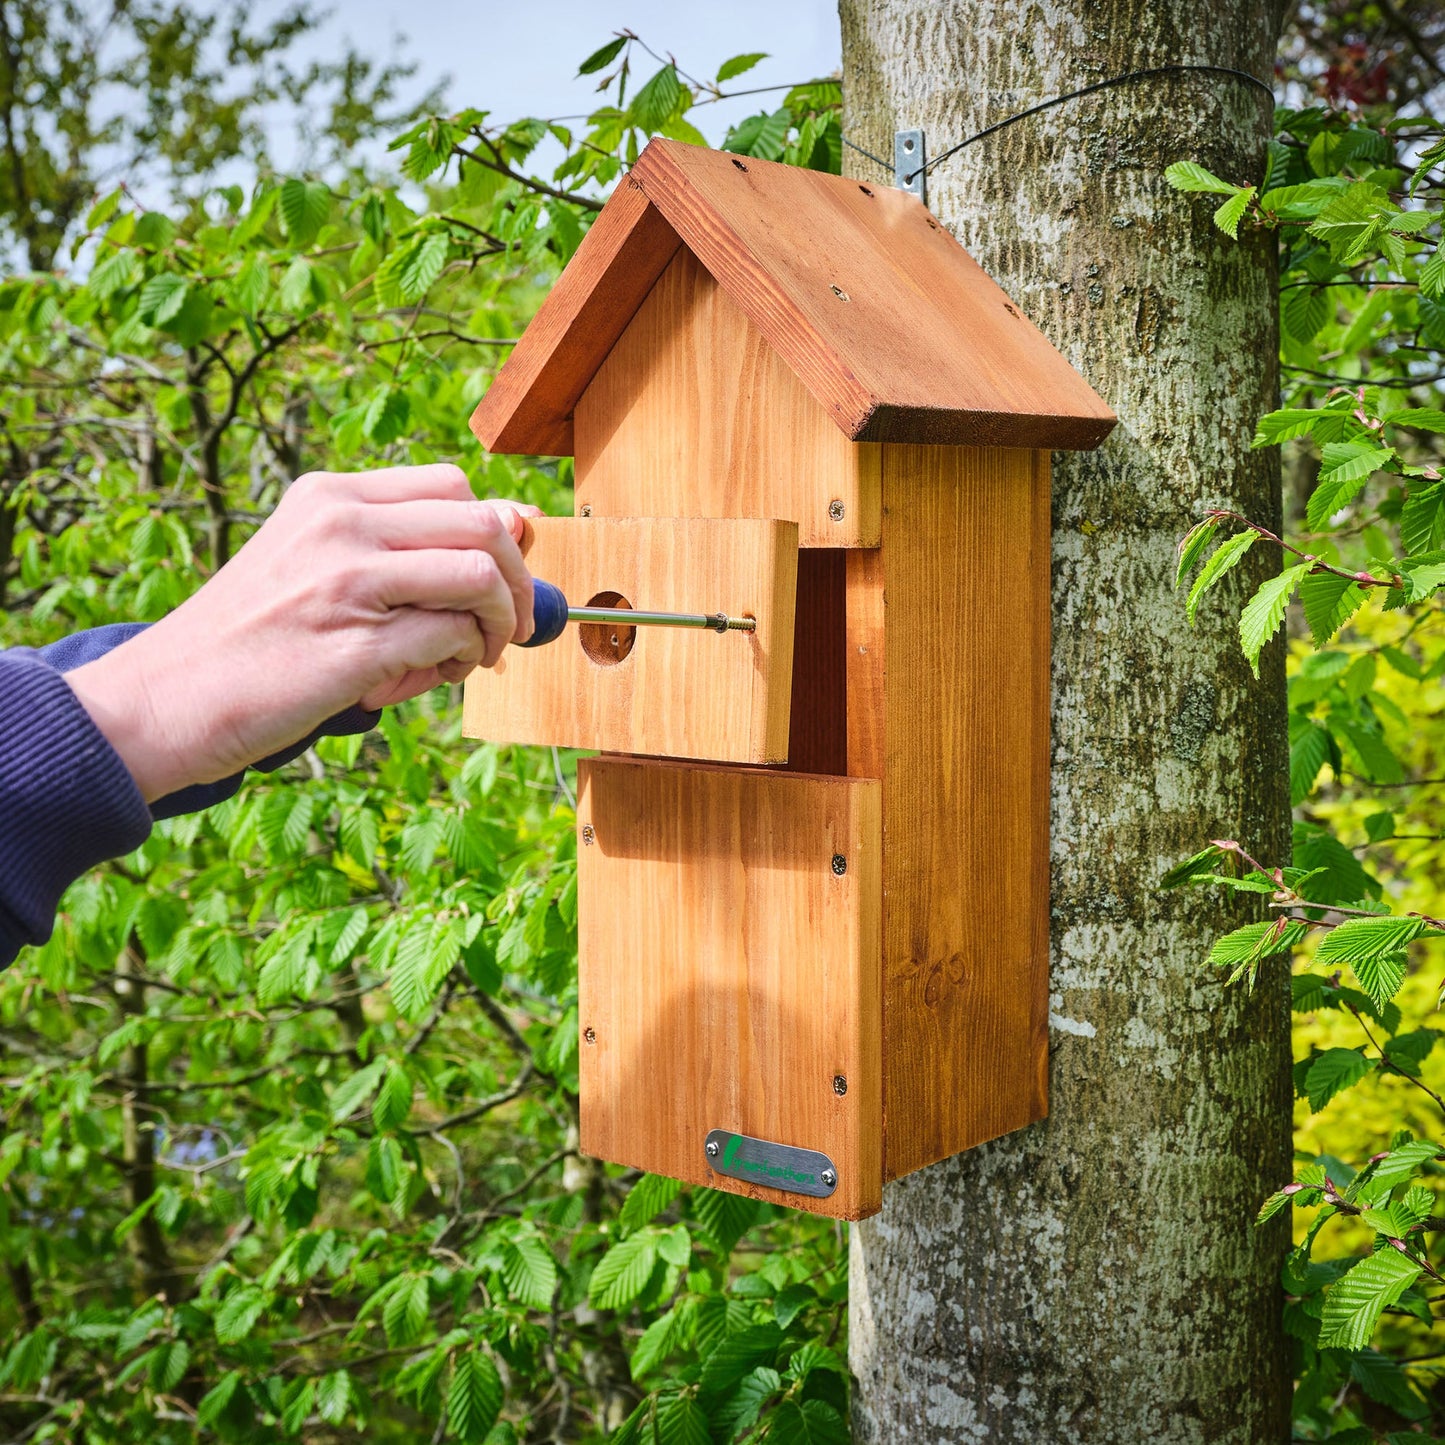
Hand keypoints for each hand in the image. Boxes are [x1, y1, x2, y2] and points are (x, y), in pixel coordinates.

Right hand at [66, 464, 541, 801]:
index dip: (499, 534)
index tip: (503, 578)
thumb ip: (400, 547)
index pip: (453, 486)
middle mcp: (340, 524)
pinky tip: (431, 676)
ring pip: (480, 575)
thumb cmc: (253, 640)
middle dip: (517, 580)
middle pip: (482, 523)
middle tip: (509, 625)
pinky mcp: (357, 645)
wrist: (165, 699)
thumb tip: (516, 523)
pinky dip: (462, 660)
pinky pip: (453, 636)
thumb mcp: (313, 564)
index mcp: (329, 496)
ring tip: (470, 655)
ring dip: (497, 623)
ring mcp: (348, 581)